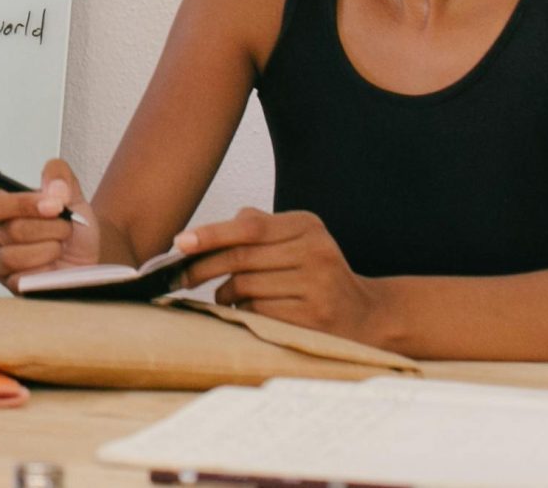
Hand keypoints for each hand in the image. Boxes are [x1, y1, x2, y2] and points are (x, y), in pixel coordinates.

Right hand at [0, 158, 100, 286]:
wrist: (86, 260)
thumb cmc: (71, 230)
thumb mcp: (70, 195)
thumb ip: (59, 176)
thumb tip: (54, 189)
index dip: (23, 204)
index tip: (55, 205)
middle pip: (11, 230)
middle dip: (48, 228)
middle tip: (65, 228)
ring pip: (17, 255)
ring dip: (49, 249)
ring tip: (60, 246)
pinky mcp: (10, 286)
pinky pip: (23, 279)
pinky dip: (46, 269)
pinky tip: (54, 265)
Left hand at [173, 206, 388, 344]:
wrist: (367, 317)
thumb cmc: (318, 275)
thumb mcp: (299, 240)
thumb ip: (259, 227)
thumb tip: (208, 231)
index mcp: (307, 226)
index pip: (249, 227)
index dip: (210, 234)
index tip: (179, 242)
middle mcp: (315, 253)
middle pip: (241, 259)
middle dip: (202, 268)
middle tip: (180, 277)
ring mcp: (316, 288)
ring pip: (246, 288)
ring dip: (224, 294)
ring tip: (223, 296)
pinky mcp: (312, 320)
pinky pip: (258, 314)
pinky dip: (242, 312)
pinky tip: (244, 311)